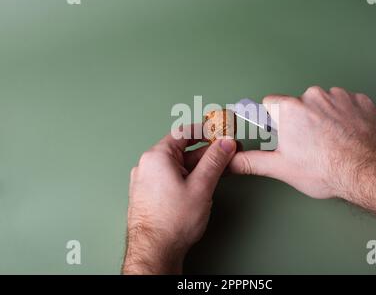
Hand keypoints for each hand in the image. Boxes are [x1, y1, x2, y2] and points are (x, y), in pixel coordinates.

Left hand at [122, 125, 235, 273]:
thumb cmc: (171, 222)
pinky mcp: (148, 194)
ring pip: (176, 165)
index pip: (183, 132)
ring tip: (216, 171)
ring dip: (196, 166)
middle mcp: (147, 165)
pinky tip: (199, 185)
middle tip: (224, 153)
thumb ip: (215, 161)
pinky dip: (186, 176)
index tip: (219, 132)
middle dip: (204, 152)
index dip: (205, 131)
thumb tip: (225, 144)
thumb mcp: (201, 186)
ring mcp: (145, 180)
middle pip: (180, 150)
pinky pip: (169, 177)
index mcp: (157, 157)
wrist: (155, 250)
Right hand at [229, 86, 375, 198]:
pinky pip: (347, 104)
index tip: (284, 132)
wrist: (369, 171)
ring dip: (326, 117)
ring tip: (333, 142)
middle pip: (300, 104)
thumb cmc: (326, 169)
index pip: (272, 103)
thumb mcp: (281, 168)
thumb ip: (251, 161)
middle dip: (303, 121)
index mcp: (290, 109)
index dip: (276, 120)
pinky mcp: (361, 100)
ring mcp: (340, 96)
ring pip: (325, 103)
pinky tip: (349, 135)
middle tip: (312, 144)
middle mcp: (314, 96)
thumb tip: (230, 162)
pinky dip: (347, 117)